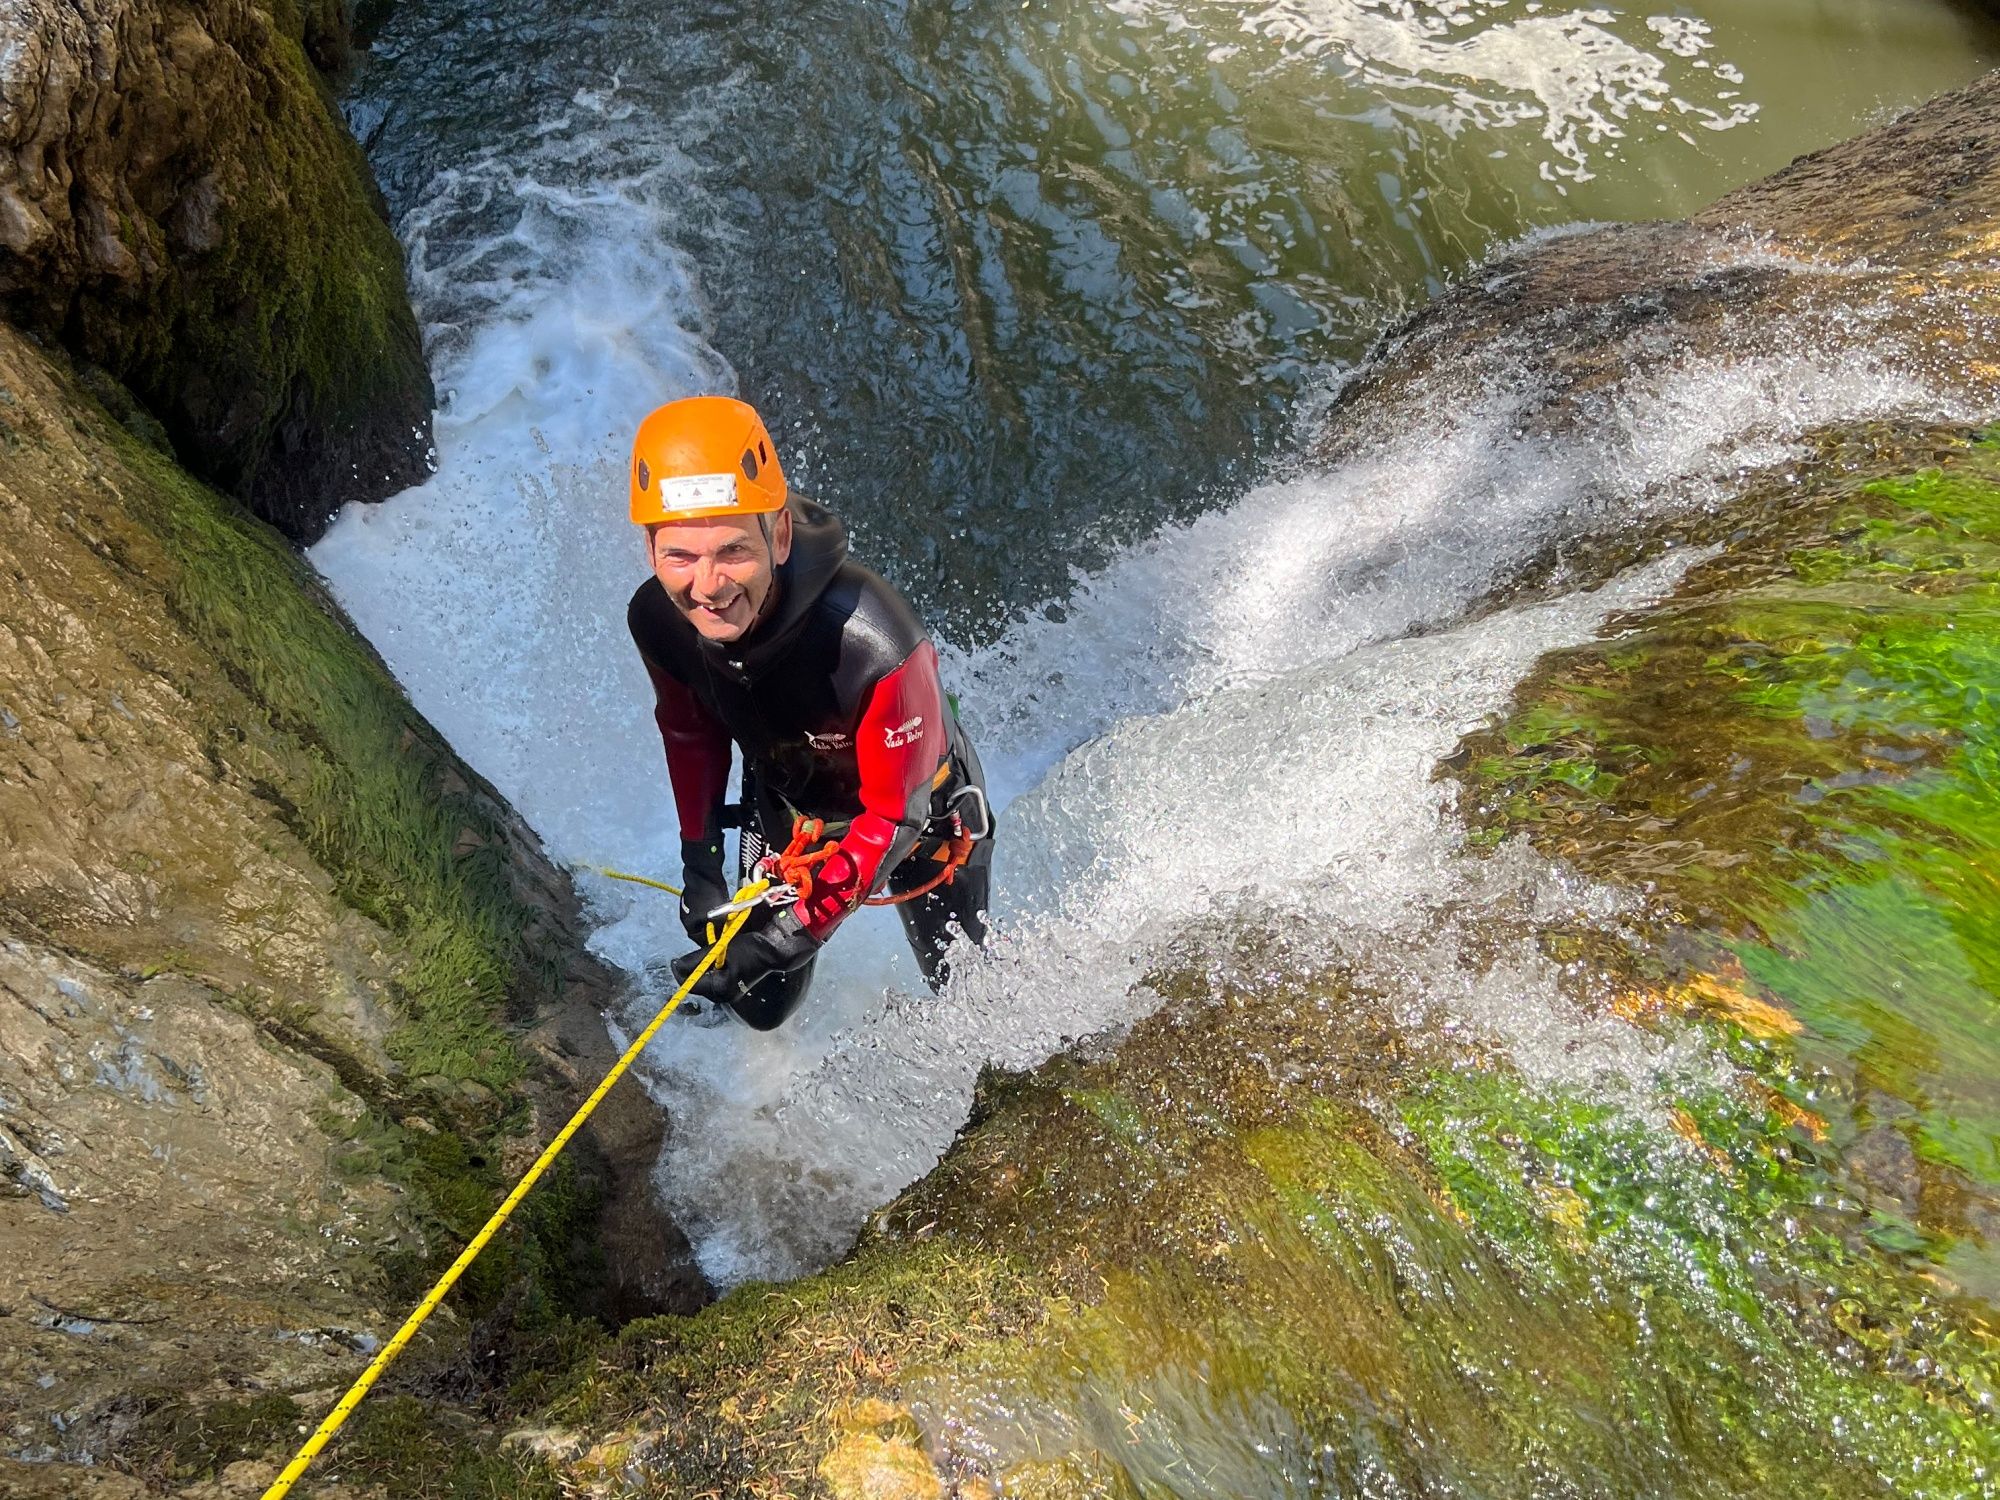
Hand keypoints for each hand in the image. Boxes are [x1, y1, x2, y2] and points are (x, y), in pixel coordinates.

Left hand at [671, 903, 819, 1006]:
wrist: (774, 948)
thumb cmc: (749, 948)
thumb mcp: (720, 950)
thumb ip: (696, 960)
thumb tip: (677, 966)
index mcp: (720, 989)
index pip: (691, 984)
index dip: (680, 972)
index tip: (674, 960)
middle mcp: (724, 995)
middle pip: (699, 984)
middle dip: (692, 970)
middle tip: (689, 956)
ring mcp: (731, 991)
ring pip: (707, 982)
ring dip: (703, 969)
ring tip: (706, 955)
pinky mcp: (736, 985)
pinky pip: (716, 979)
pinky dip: (713, 970)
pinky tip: (717, 959)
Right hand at [677, 837, 731, 944]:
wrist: (704, 871)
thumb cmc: (708, 895)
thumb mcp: (718, 916)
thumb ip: (721, 929)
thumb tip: (725, 936)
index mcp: (688, 923)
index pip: (699, 939)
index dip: (711, 941)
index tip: (721, 940)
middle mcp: (686, 915)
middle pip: (701, 928)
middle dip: (713, 929)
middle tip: (725, 928)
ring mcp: (689, 904)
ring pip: (703, 917)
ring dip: (713, 918)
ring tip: (725, 917)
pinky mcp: (695, 894)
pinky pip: (704, 907)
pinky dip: (712, 909)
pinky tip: (721, 905)